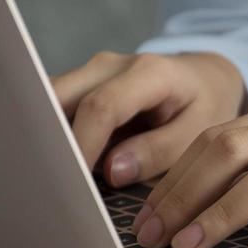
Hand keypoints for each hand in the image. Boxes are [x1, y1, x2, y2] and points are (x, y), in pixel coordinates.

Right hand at [49, 51, 247, 186]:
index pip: (102, 107)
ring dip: (44, 138)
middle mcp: (110, 66)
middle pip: (59, 97)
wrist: (203, 77)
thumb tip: (111, 170)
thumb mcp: (199, 132)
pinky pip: (52, 108)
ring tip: (43, 176)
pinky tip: (52, 164)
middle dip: (48, 140)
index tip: (75, 182)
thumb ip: (159, 151)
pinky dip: (49, 135)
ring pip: (47, 101)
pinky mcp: (78, 86)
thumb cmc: (204, 107)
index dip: (83, 145)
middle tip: (45, 181)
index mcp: (148, 73)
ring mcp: (89, 73)